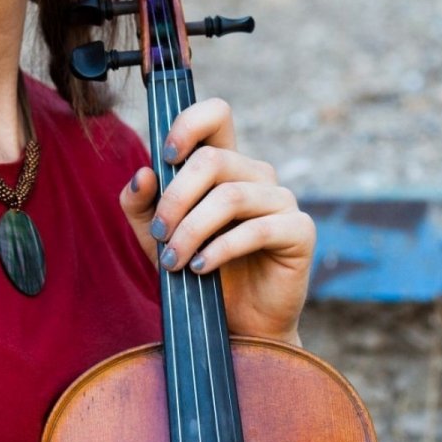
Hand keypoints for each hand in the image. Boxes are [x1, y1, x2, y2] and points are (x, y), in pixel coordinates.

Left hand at [118, 98, 312, 347]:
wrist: (236, 326)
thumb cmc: (198, 273)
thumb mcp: (157, 240)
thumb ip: (141, 207)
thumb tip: (143, 174)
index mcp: (226, 166)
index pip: (217, 115)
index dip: (189, 123)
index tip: (165, 156)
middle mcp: (257, 175)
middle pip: (213, 159)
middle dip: (176, 198)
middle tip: (159, 235)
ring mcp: (282, 201)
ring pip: (230, 196)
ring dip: (192, 230)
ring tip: (174, 262)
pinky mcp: (299, 231)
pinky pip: (257, 229)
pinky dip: (221, 249)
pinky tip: (201, 269)